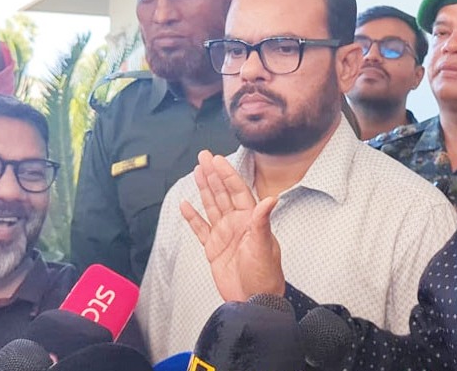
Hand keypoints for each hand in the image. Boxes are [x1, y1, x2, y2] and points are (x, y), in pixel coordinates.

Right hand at [180, 150, 285, 300]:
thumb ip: (262, 222)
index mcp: (250, 219)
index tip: (217, 159)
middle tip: (203, 156)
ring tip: (196, 171)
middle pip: (222, 193)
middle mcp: (236, 223)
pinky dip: (192, 217)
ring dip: (204, 189)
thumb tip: (271, 199)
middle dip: (212, 174)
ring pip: (211, 206)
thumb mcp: (263, 246)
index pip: (237, 190)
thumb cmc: (265, 274)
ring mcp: (224, 235)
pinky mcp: (213, 249)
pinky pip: (200, 228)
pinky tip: (185, 204)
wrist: (254, 299)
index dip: (227, 174)